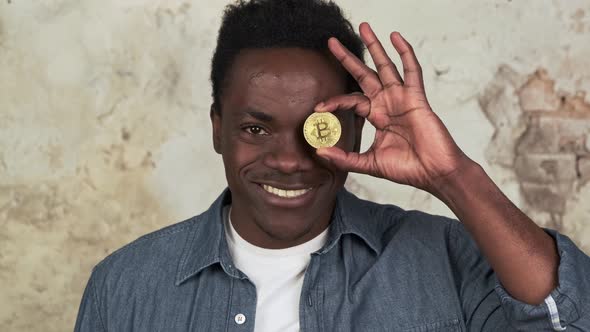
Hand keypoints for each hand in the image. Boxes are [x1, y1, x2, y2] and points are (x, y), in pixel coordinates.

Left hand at [316, 23, 469, 193]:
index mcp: (377, 116)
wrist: (433, 173)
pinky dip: (405, 53)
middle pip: (364, 74)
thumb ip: (345, 158)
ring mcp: (402, 98)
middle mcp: (387, 103)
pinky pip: (411, 71)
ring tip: (363, 26)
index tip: (318, 108)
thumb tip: (319, 151)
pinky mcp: (416, 97)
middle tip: (331, 42)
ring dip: (374, 46)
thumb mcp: (369, 164)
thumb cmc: (406, 169)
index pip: (351, 100)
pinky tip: (395, 37)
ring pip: (386, 66)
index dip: (335, 101)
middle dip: (348, 58)